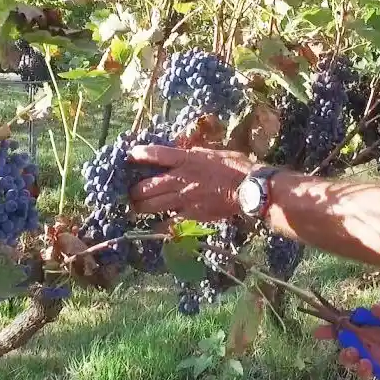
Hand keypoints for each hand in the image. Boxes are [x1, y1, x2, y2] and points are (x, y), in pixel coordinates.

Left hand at [128, 145, 254, 220]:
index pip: (155, 154)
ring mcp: (183, 199)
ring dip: (140, 207)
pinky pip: (168, 224)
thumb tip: (183, 153)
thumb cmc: (236, 167)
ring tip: (136, 208)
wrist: (250, 189)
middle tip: (131, 192)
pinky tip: (154, 227)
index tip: (129, 156)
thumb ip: (195, 154)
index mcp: (186, 160)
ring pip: (150, 206)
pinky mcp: (191, 215)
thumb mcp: (213, 153)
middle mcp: (180, 179)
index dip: (138, 154)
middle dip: (134, 190)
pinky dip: (158, 226)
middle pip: (145, 186)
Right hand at [315, 295, 379, 379]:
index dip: (329, 332)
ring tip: (368, 364)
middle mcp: (368, 346)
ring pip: (362, 370)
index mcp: (365, 329)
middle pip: (348, 355)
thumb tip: (373, 311)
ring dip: (360, 369)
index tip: (318, 333)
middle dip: (345, 356)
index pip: (342, 331)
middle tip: (352, 352)